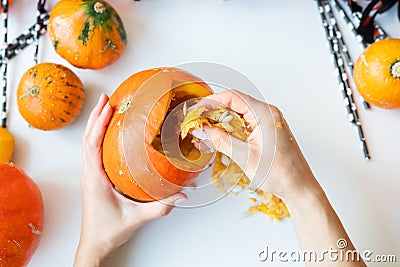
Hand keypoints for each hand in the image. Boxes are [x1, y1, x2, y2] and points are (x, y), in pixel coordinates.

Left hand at [75, 94, 185, 266]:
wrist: (95, 243)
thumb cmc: (108, 231)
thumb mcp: (135, 219)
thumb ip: (159, 207)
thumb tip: (180, 194)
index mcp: (94, 179)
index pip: (92, 145)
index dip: (98, 124)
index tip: (107, 108)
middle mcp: (89, 173)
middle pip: (87, 138)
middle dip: (95, 116)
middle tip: (107, 99)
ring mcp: (91, 174)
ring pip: (89, 143)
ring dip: (95, 124)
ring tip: (106, 107)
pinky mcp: (95, 177)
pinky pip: (94, 151)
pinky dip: (99, 135)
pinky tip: (110, 131)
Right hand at [192, 90, 322, 204]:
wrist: (299, 188)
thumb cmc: (282, 174)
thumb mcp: (245, 157)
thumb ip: (220, 140)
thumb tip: (202, 130)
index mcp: (265, 114)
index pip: (232, 97)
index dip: (211, 102)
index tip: (197, 111)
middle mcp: (267, 114)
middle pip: (234, 104)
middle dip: (213, 113)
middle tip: (197, 123)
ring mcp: (267, 123)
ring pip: (237, 115)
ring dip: (219, 123)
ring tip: (204, 133)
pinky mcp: (265, 132)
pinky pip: (243, 125)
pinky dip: (229, 130)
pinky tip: (217, 139)